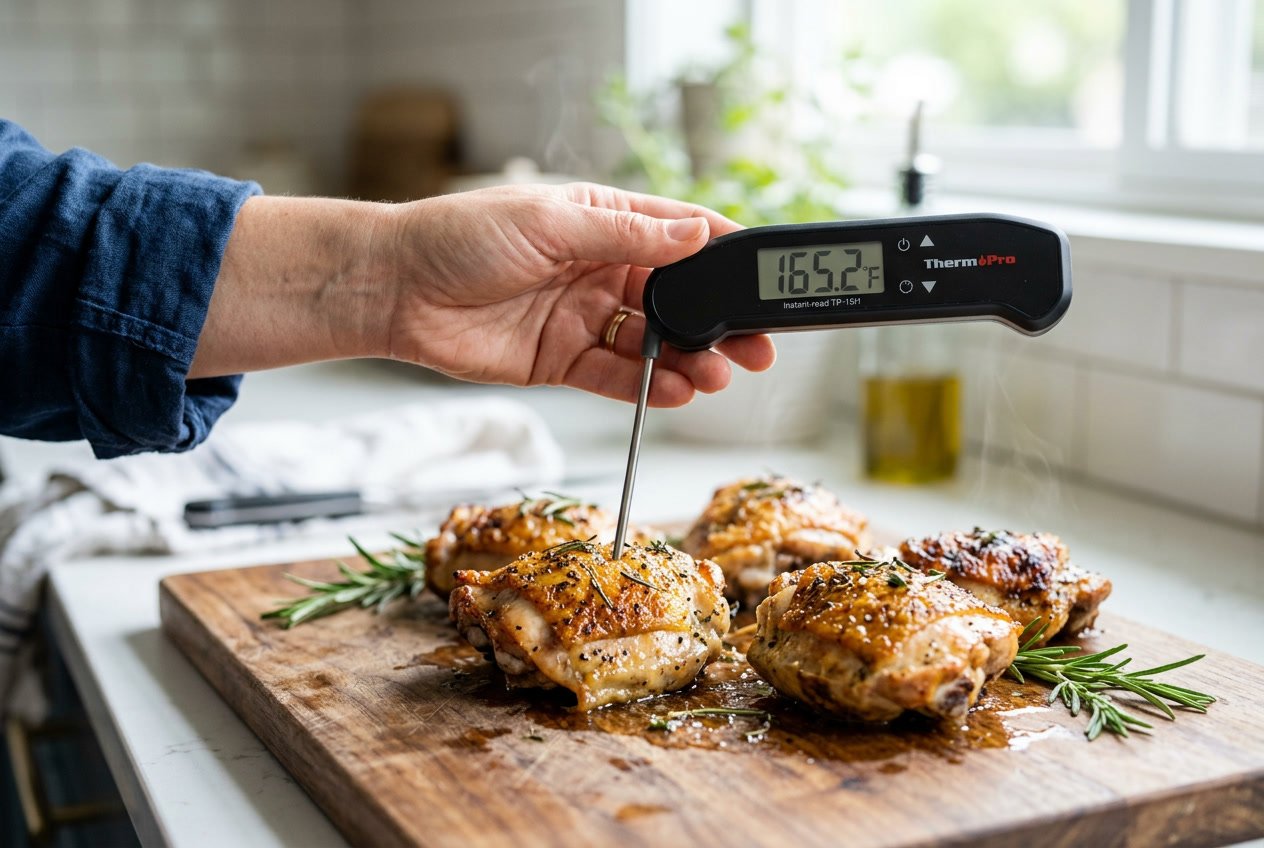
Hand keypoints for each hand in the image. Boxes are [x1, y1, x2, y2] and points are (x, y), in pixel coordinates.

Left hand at [384, 182, 775, 405]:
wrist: (395, 290)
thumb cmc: (462, 237)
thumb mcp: (551, 223)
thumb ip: (626, 235)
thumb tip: (696, 233)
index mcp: (603, 222)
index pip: (679, 237)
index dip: (721, 257)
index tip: (760, 279)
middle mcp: (601, 270)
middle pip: (678, 299)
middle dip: (718, 324)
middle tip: (755, 348)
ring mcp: (583, 317)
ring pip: (653, 344)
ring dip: (688, 361)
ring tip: (716, 375)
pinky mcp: (562, 360)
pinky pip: (616, 376)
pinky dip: (647, 387)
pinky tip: (676, 391)